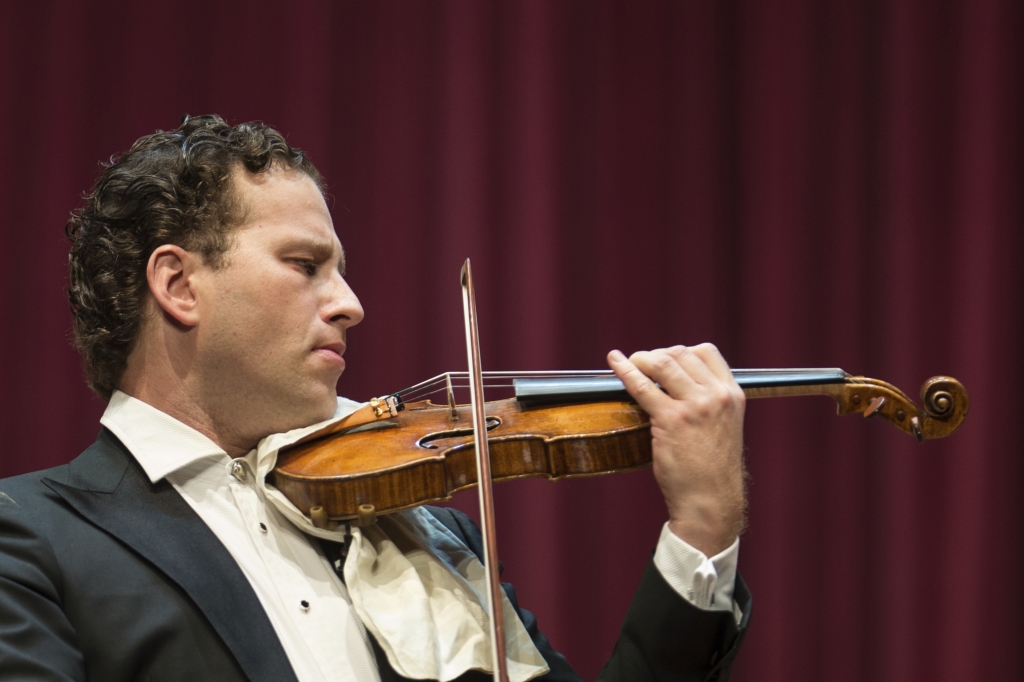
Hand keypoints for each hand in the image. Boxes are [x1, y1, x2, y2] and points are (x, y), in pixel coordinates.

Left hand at [608, 344, 745, 556]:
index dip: (680, 351)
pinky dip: (625, 370)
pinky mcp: (671, 420)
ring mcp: (695, 406)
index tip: (665, 360)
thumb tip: (674, 383)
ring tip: (631, 364)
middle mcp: (717, 396)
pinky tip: (615, 362)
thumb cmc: (711, 470)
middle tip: (642, 364)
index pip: (706, 352)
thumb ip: (707, 402)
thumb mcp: (723, 427)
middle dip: (656, 355)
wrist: (711, 501)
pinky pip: (642, 385)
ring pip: (662, 363)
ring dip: (641, 359)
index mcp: (732, 395)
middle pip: (680, 353)